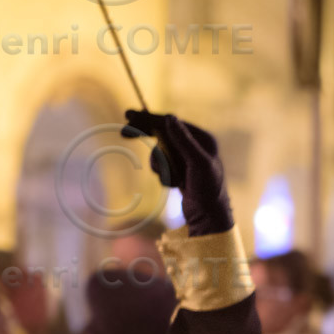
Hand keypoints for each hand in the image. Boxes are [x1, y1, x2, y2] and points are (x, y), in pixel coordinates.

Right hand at [121, 110, 233, 235]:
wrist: (209, 218)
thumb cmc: (208, 191)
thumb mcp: (198, 164)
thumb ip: (184, 141)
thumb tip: (170, 117)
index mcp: (203, 139)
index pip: (171, 123)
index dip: (150, 119)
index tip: (128, 115)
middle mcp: (196, 145)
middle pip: (163, 133)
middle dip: (145, 135)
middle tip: (124, 133)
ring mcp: (187, 158)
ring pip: (160, 152)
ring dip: (160, 165)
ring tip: (172, 180)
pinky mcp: (181, 171)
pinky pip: (162, 166)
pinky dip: (163, 175)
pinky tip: (174, 185)